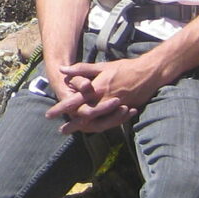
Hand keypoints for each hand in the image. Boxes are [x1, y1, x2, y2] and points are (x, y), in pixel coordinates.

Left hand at [43, 58, 157, 133]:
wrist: (148, 72)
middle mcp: (105, 100)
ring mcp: (116, 107)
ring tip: (77, 131)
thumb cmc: (123, 68)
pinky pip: (112, 122)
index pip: (75, 101)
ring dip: (86, 127)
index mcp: (97, 88)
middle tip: (61, 130)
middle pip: (85, 116)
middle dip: (72, 124)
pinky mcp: (125, 111)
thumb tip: (62, 69)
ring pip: (98, 122)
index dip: (61, 108)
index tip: (50, 114)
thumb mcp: (101, 66)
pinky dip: (103, 126)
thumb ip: (81, 69)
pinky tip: (96, 127)